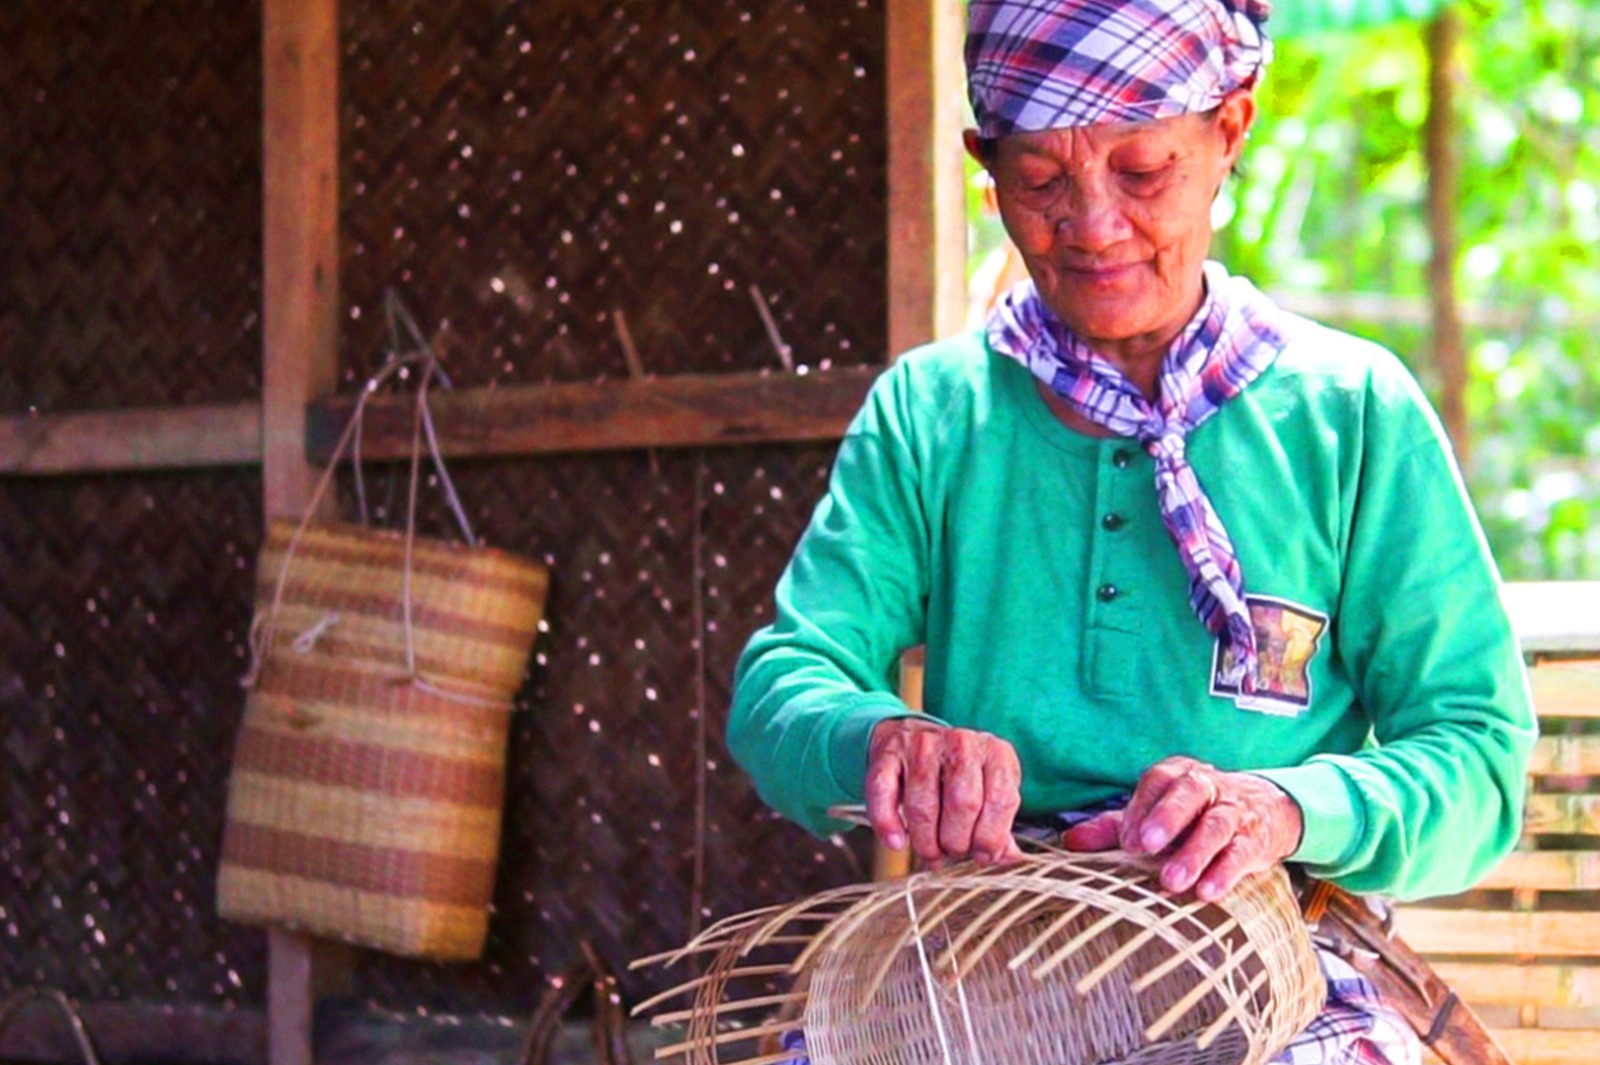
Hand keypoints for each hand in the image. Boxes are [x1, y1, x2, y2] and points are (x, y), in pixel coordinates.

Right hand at [864, 718, 1023, 865]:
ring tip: (930, 851)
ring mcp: (923, 745)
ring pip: (923, 807)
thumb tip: (1007, 857)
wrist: (915, 737)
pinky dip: (888, 824)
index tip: (982, 855)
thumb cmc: (959, 776)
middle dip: (957, 842)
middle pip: (964, 804)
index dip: (991, 837)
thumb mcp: (988, 791)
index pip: (1002, 799)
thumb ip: (1000, 826)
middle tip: (952, 852)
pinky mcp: (889, 753)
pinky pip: (884, 794)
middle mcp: (961, 742)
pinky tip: (897, 842)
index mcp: (995, 752)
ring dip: (926, 842)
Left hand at [1060, 756, 1302, 900]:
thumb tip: (1069, 841)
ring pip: (1215, 826)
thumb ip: (1113, 828)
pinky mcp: (1255, 839)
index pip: (1156, 782)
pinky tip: (1209, 892)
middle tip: (1144, 846)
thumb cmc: (1194, 814)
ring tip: (1172, 882)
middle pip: (1187, 794)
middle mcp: (1207, 786)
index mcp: (1177, 774)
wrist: (1266, 810)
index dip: (1140, 808)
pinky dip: (1225, 872)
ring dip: (1194, 853)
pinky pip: (1241, 853)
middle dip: (1165, 818)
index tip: (1125, 841)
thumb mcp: (1154, 815)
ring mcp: (1234, 811)